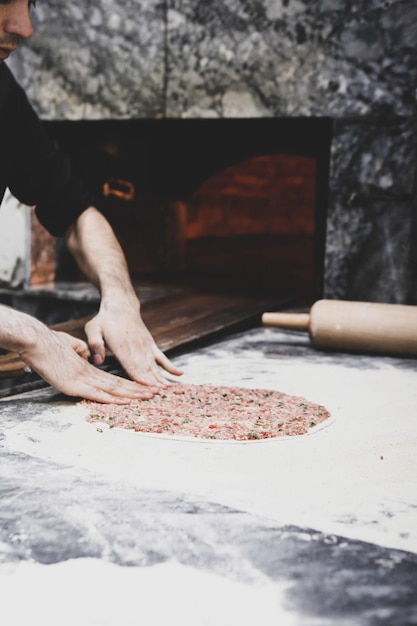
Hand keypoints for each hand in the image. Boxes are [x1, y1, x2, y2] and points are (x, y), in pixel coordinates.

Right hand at [20, 328, 158, 403]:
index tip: (142, 387)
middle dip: (137, 390)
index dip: (129, 383)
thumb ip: (81, 353)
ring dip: (131, 394)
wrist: (36, 341)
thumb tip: (88, 358)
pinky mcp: (74, 385)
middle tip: (155, 393)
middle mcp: (89, 374)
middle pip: (118, 384)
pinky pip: (97, 394)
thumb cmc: (49, 343)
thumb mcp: (70, 347)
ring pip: (112, 389)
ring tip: (148, 397)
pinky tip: (125, 402)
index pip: (113, 378)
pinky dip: (112, 399)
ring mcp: (82, 379)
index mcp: (88, 367)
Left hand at [83, 303, 182, 389]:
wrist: (122, 305)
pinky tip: (180, 374)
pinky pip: (163, 358)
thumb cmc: (105, 319)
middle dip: (151, 385)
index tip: (146, 391)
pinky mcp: (151, 345)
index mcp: (122, 347)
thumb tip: (98, 361)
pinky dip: (170, 367)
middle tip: (159, 397)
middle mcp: (137, 349)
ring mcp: (146, 347)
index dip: (139, 381)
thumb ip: (94, 344)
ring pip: (155, 367)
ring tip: (168, 391)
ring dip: (161, 379)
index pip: (132, 368)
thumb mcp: (93, 328)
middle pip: (145, 371)